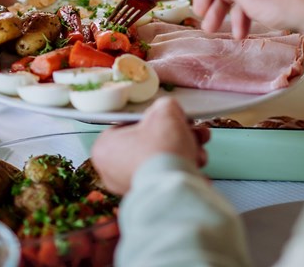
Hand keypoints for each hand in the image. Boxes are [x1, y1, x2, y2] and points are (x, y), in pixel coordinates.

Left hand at [91, 98, 210, 194]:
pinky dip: (183, 168)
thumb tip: (169, 109)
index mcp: (105, 148)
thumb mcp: (165, 112)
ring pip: (161, 159)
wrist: (176, 189)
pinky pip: (167, 176)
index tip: (168, 115)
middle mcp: (113, 171)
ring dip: (184, 149)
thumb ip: (165, 106)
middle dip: (176, 134)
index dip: (153, 117)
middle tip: (189, 128)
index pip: (128, 124)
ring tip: (198, 144)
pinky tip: (196, 162)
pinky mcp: (152, 198)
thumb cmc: (162, 151)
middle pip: (149, 142)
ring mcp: (132, 187)